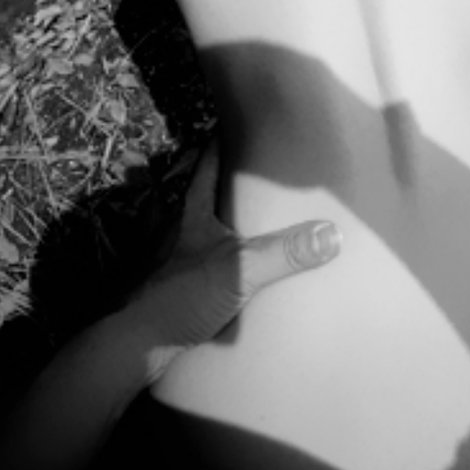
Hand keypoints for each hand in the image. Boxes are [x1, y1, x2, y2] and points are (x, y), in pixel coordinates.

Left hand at [129, 138, 340, 374]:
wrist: (138, 343)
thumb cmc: (181, 295)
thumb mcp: (240, 270)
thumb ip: (284, 253)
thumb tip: (332, 235)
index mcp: (192, 213)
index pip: (207, 166)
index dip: (221, 143)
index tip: (239, 125)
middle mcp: (180, 230)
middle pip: (206, 197)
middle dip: (231, 187)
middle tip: (262, 178)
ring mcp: (175, 260)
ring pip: (204, 232)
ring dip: (225, 226)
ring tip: (255, 223)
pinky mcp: (176, 289)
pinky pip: (204, 264)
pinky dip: (222, 260)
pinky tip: (238, 271)